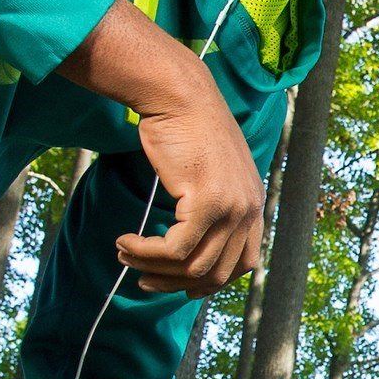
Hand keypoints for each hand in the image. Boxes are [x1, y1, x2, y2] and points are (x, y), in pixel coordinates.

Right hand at [55, 0, 263, 295]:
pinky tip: (124, 242)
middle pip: (215, 273)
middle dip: (174, 284)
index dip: (208, 282)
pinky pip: (174, 249)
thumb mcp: (209, 173)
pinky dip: (145, 252)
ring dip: (152, 268)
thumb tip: (188, 245)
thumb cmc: (186, 130)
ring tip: (126, 254)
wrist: (179, 95)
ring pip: (191, 265)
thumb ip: (211, 206)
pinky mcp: (206, 201)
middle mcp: (249, 209)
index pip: (242, 265)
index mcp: (253, 205)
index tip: (177, 284)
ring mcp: (231, 207)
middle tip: (143, 280)